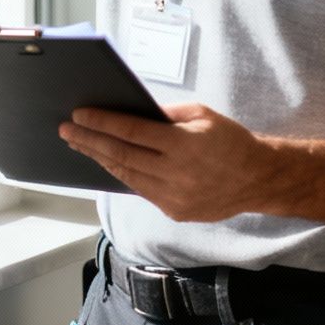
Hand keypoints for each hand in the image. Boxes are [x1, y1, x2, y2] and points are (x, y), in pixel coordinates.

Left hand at [59, 102, 276, 222]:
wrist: (258, 179)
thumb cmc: (230, 140)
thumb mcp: (201, 115)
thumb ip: (165, 115)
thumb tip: (130, 112)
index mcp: (182, 145)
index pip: (131, 132)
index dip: (101, 122)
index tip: (79, 115)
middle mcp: (175, 174)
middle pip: (121, 156)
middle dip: (89, 141)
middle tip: (66, 130)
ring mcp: (173, 197)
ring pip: (126, 177)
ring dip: (100, 160)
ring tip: (80, 145)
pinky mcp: (174, 212)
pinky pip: (140, 191)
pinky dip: (122, 175)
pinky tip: (107, 163)